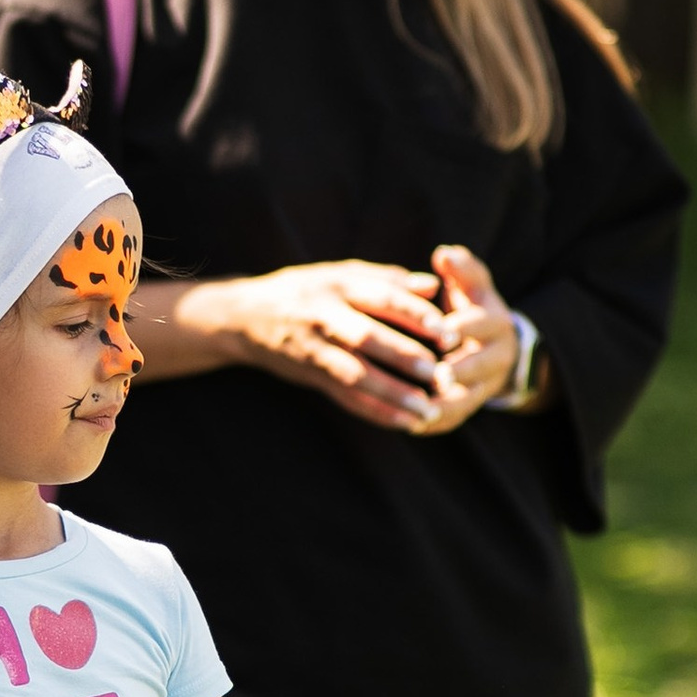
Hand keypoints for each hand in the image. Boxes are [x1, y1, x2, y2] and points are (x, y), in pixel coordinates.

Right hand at [201, 258, 457, 431]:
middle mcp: (326, 315)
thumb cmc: (308, 290)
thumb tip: (434, 285)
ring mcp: (315, 348)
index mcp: (341, 285)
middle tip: (442, 375)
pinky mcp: (311, 374)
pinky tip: (406, 423)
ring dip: (393, 394)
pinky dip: (376, 411)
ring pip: (356, 374)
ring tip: (429, 410)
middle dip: (406, 357)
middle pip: (369, 337)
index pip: (383, 298)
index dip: (417, 315)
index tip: (450, 332)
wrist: (246, 316)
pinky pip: (346, 397)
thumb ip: (389, 280)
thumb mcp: (342, 274)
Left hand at [407, 243, 519, 436]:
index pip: (483, 324)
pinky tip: (409, 425)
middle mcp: (496, 357)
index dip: (465, 328)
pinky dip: (433, 424)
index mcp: (495, 324)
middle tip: (439, 377)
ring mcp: (483, 386)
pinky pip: (453, 420)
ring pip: (468, 401)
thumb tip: (444, 253)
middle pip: (481, 368)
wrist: (493, 346)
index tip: (445, 333)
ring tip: (420, 410)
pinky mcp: (468, 407)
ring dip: (446, 407)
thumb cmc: (472, 307)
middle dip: (461, 372)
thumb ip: (461, 269)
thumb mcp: (472, 285)